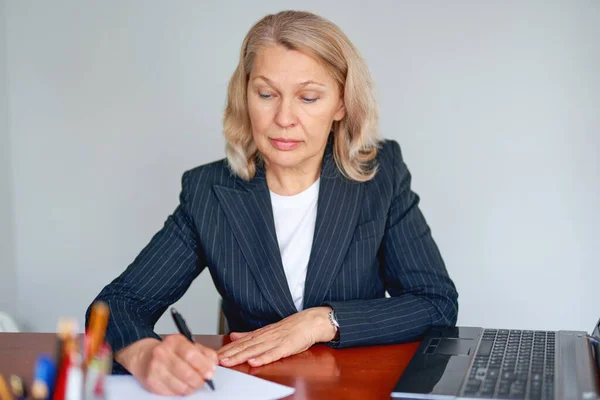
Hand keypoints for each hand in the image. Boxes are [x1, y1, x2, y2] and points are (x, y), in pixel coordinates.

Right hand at [115, 335, 217, 394]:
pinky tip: (182, 385)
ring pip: (180, 386)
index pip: (191, 354)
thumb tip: (213, 363)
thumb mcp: (187, 345)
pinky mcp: (151, 382)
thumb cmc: (169, 351)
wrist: (144, 356)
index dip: (203, 365)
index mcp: (174, 341)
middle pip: (186, 372)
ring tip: (193, 383)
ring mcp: (155, 368)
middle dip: (199, 380)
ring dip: (191, 387)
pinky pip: (172, 393)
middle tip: (203, 381)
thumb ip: (204, 352)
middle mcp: (162, 353)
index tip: (210, 372)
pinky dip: (180, 391)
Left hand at [218, 306, 335, 367]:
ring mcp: (276, 341)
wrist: (311, 322)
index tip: (214, 355)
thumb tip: (233, 335)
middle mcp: (266, 336)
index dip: (227, 349)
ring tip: (229, 362)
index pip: (241, 342)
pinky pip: (274, 353)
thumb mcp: (268, 330)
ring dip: (241, 356)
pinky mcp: (287, 346)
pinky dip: (264, 358)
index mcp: (261, 333)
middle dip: (230, 354)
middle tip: (216, 360)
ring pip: (256, 350)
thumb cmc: (291, 328)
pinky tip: (254, 362)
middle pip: (245, 346)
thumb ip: (250, 334)